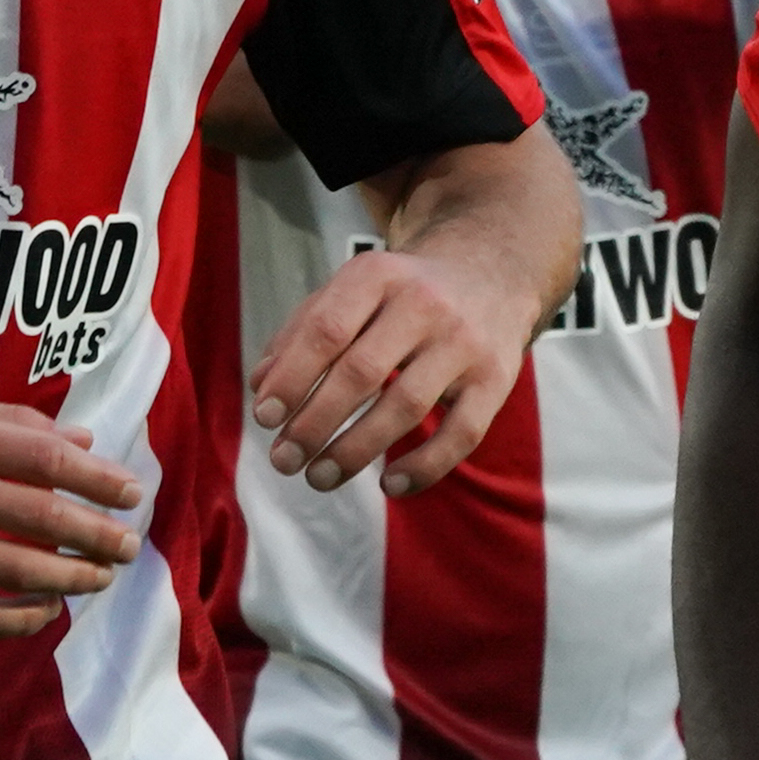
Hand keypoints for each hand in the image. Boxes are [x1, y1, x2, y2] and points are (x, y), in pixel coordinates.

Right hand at [0, 400, 136, 638]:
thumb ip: (8, 424)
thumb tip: (84, 444)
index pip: (43, 457)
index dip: (97, 480)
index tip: (133, 494)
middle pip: (37, 516)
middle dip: (96, 534)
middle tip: (129, 547)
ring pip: (13, 570)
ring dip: (69, 579)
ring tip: (99, 579)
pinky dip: (18, 621)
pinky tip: (46, 615)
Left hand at [251, 239, 532, 495]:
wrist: (493, 274)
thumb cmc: (404, 294)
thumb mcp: (353, 291)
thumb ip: (303, 331)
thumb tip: (261, 387)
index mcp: (379, 275)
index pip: (327, 329)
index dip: (291, 377)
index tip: (265, 418)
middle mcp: (425, 304)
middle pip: (362, 372)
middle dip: (314, 424)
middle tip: (284, 460)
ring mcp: (465, 342)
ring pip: (406, 406)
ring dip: (356, 451)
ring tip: (319, 478)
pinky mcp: (496, 378)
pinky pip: (463, 433)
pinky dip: (425, 466)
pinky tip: (390, 485)